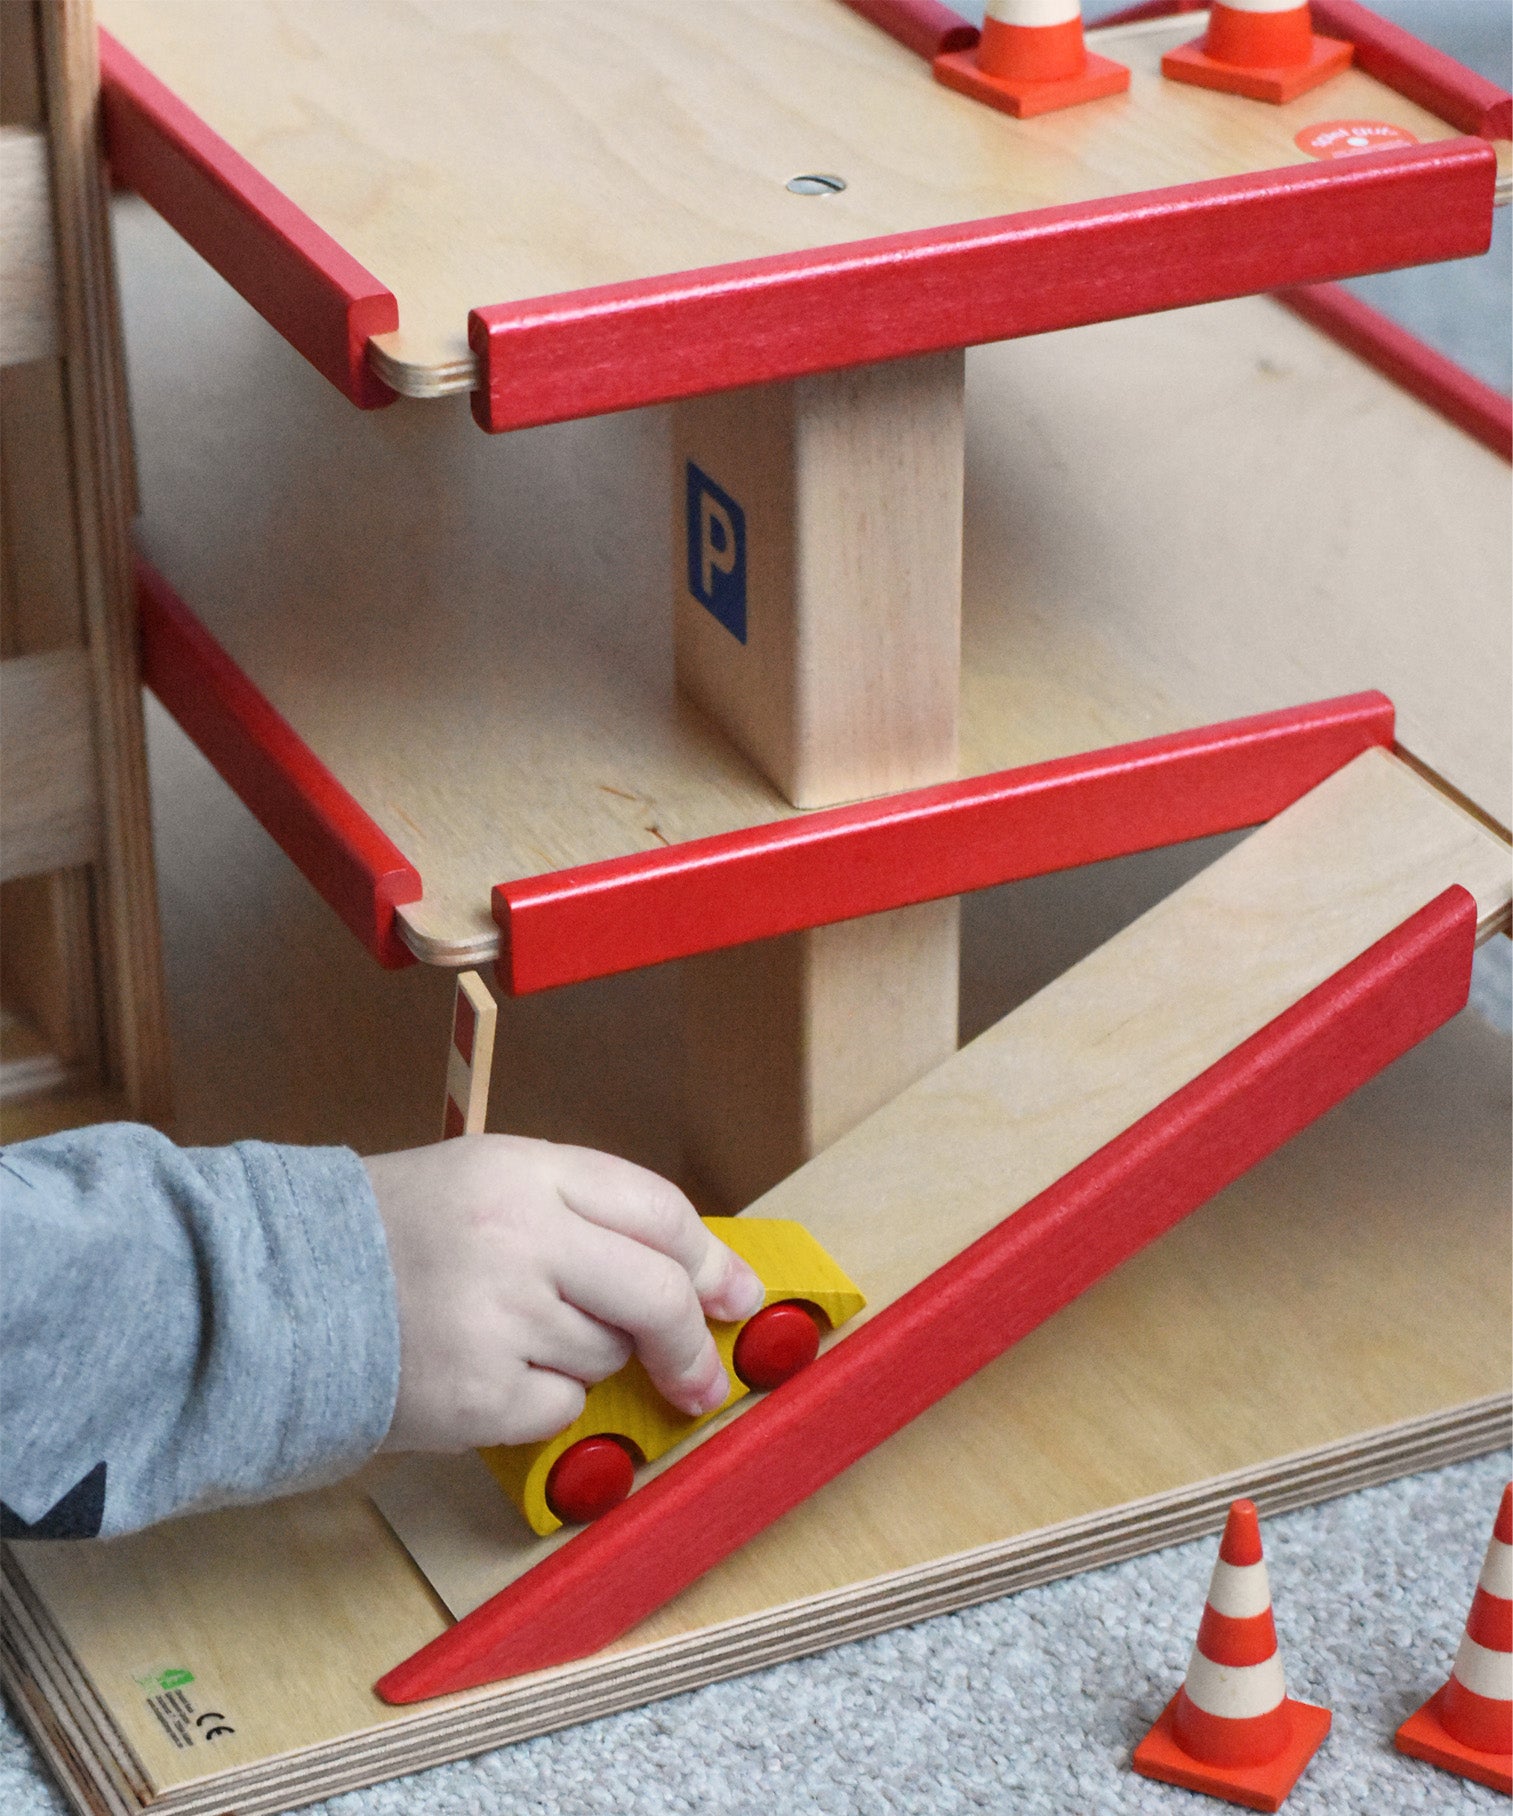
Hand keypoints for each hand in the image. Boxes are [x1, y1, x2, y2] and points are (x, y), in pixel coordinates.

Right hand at [364, 1134, 763, 1451]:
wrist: (276, 1292)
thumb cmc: (391, 1235)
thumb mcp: (486, 1182)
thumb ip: (584, 1216)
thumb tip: (691, 1277)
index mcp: (524, 1172)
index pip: (658, 1210)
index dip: (710, 1259)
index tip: (735, 1295)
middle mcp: (519, 1237)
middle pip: (657, 1292)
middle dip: (690, 1341)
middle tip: (702, 1376)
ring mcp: (500, 1318)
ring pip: (606, 1355)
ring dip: (584, 1359)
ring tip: (505, 1332)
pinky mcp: (479, 1394)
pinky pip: (561, 1408)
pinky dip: (539, 1403)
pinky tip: (484, 1372)